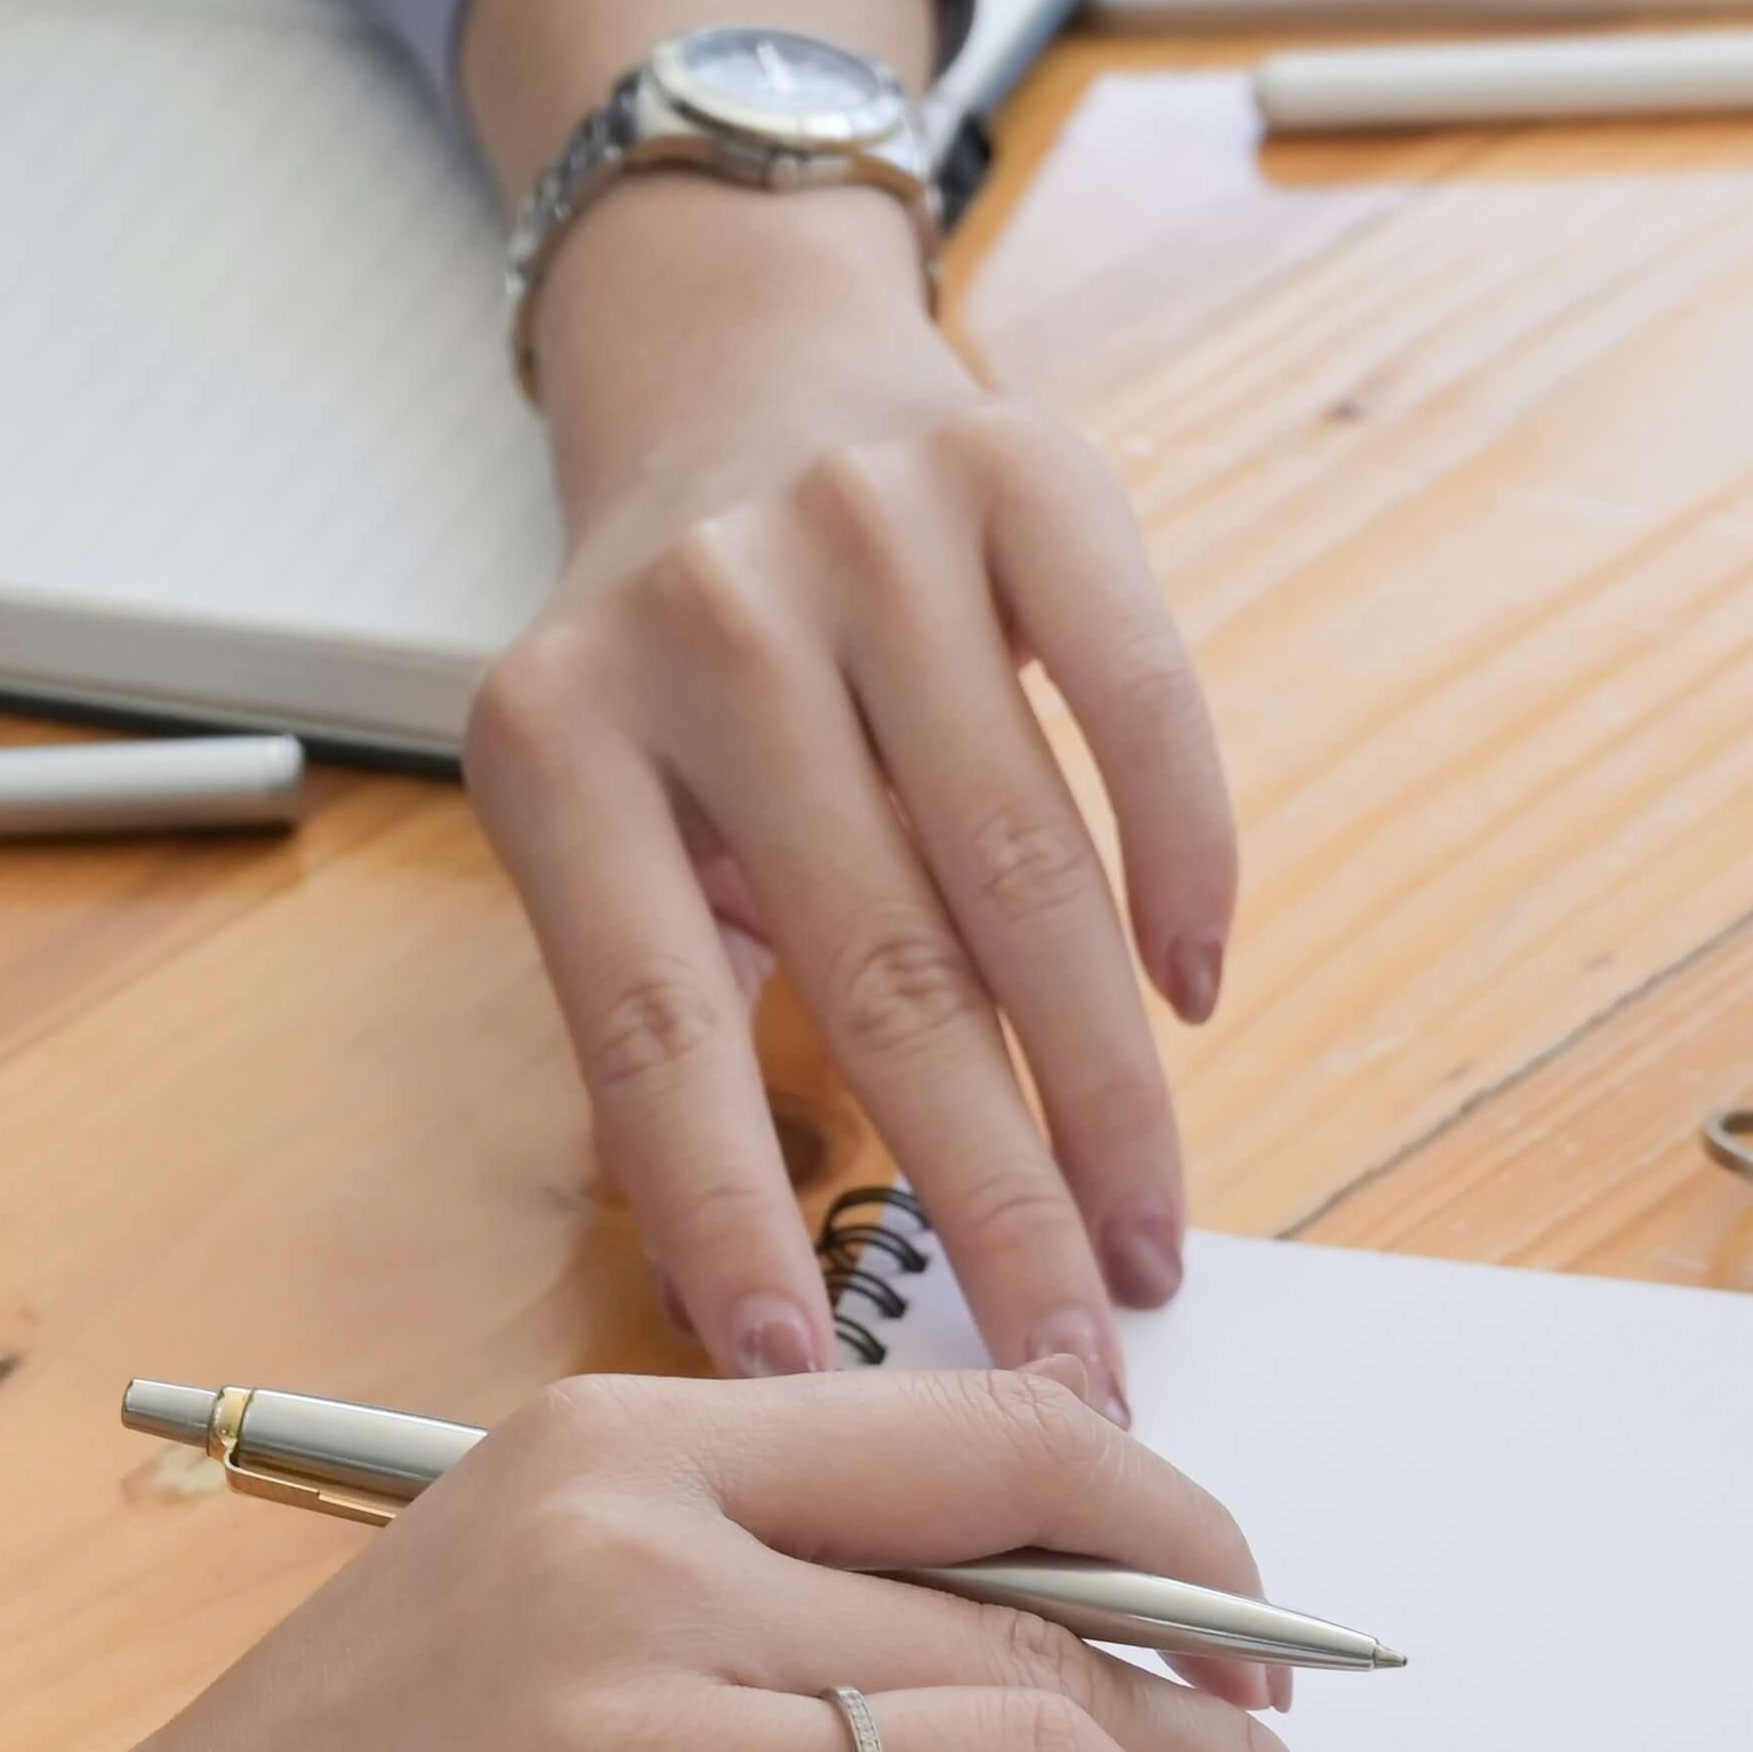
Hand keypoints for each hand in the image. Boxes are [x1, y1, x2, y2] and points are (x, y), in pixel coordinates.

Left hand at [469, 184, 1234, 1409]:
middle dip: (987, 1198)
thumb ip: (661, 1019)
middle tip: (1061, 1361)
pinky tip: (1196, 997)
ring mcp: (869, 538)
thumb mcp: (601, 818)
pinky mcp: (1026, 479)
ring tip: (1141, 1237)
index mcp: (556, 736)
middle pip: (878, 972)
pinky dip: (1183, 865)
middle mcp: (707, 625)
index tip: (804, 1376)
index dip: (729, 1215)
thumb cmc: (682, 671)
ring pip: (1023, 871)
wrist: (741, 374)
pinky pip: (1137, 707)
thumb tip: (762, 1319)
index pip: (652, 1027)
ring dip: (1104, 1089)